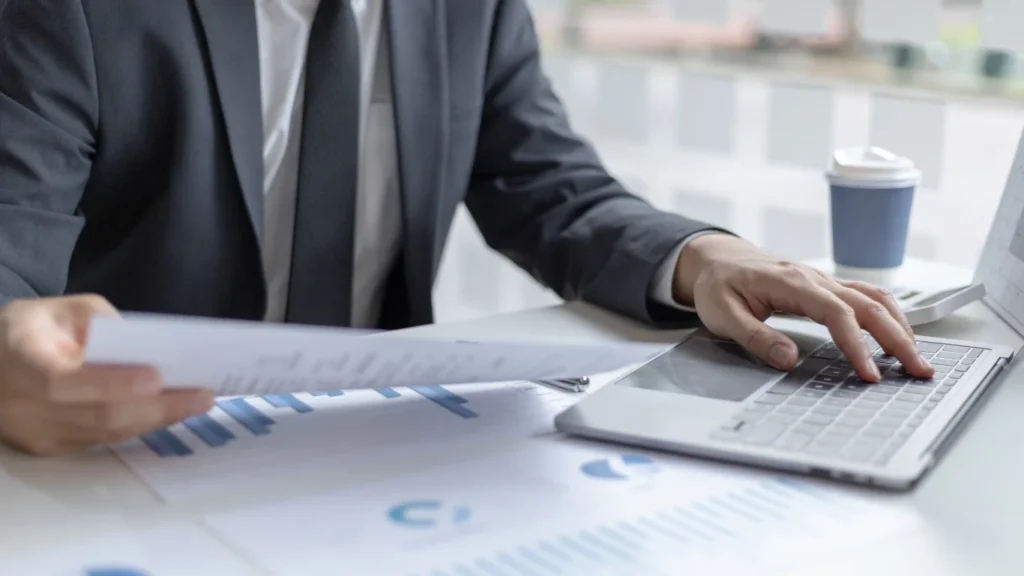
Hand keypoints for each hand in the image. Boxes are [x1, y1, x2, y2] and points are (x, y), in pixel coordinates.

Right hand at [0, 295, 212, 455]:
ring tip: (197, 402)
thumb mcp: (60, 310)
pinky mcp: (50, 448)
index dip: (111, 383)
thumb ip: (98, 322)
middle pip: (97, 416)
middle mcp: (23, 406)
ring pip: (105, 433)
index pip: (64, 381)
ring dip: (156, 419)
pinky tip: (170, 411)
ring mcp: (36, 434)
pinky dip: (139, 424)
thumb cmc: (28, 330)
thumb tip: (144, 346)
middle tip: (202, 395)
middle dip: (156, 407)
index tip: (156, 378)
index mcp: (19, 361)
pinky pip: (102, 439)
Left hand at [673, 234, 933, 381]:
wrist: (718, 259)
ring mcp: (824, 280)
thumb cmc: (718, 285)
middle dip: (898, 339)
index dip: (856, 344)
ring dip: (901, 327)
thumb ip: (754, 337)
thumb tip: (789, 359)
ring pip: (875, 298)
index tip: (869, 374)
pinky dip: (889, 317)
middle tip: (919, 371)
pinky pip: (867, 297)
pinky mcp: (827, 287)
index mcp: (791, 282)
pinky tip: (899, 337)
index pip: (836, 313)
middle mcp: (815, 278)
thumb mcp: (722, 315)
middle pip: (868, 305)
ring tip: (917, 359)